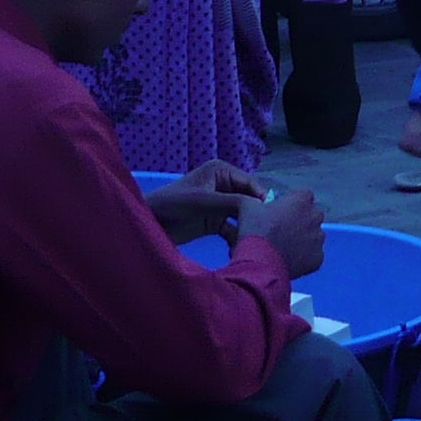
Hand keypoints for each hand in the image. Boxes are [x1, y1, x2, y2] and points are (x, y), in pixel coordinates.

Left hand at [148, 160, 269, 244]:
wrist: (149, 224)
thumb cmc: (173, 205)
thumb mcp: (204, 201)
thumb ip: (232, 202)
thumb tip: (260, 208)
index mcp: (222, 171)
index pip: (249, 183)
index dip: (261, 198)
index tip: (271, 216)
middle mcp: (224, 185)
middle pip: (248, 200)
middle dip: (254, 215)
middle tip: (264, 232)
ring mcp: (219, 205)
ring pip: (242, 216)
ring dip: (246, 228)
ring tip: (252, 243)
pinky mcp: (214, 222)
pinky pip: (232, 229)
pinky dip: (236, 238)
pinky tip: (238, 249)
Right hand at [250, 185, 325, 279]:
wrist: (260, 264)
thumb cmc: (256, 230)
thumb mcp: (246, 207)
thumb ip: (247, 197)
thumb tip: (239, 197)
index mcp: (303, 198)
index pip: (300, 196)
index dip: (288, 205)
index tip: (276, 215)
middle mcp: (316, 215)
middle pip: (308, 216)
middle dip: (297, 222)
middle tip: (279, 233)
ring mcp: (319, 238)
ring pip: (312, 237)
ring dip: (301, 240)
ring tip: (281, 249)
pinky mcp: (318, 258)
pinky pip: (312, 256)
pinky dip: (303, 259)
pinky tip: (287, 261)